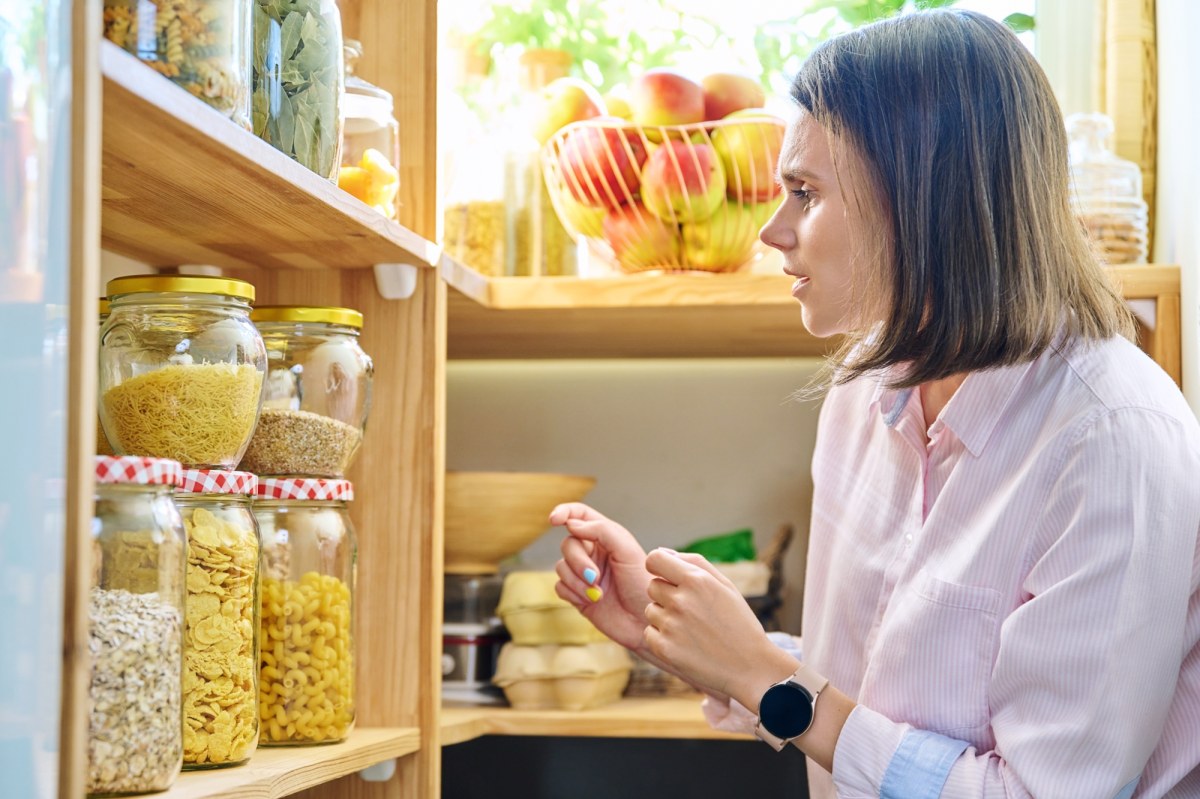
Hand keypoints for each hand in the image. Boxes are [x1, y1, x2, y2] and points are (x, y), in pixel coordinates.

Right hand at [551, 503, 651, 651]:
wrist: (645, 621)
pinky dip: (573, 593)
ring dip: (577, 580)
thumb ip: (601, 531)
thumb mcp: (627, 551)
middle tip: (595, 577)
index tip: (553, 520)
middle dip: (578, 561)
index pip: (580, 515)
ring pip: (561, 566)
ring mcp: (584, 574)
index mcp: (606, 537)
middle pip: (568, 544)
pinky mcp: (577, 595)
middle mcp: (593, 553)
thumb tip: (571, 525)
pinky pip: (559, 586)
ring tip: (598, 593)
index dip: (564, 512)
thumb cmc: (642, 584)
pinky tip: (591, 600)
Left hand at [643, 548, 796, 707]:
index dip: (658, 567)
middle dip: (667, 594)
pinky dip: (662, 638)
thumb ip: (693, 563)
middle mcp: (681, 600)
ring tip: (691, 629)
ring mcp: (671, 625)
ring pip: (650, 610)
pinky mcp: (664, 648)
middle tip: (691, 610)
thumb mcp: (725, 586)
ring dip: (665, 617)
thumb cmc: (738, 623)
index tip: (667, 576)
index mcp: (696, 580)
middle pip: (652, 586)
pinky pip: (649, 633)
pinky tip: (685, 644)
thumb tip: (662, 552)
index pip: (654, 559)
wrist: (751, 667)